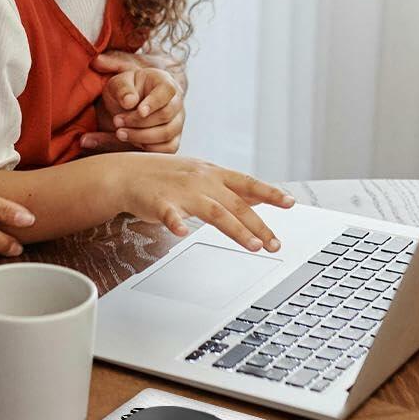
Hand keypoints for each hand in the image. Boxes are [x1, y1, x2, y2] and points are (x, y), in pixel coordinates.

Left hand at [83, 59, 184, 153]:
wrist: (127, 106)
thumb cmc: (125, 92)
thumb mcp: (118, 84)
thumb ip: (122, 89)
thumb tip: (129, 102)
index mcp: (164, 82)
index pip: (167, 91)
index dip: (154, 102)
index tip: (139, 111)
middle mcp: (176, 102)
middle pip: (165, 115)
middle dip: (139, 122)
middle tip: (117, 121)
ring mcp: (177, 122)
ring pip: (166, 134)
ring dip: (140, 136)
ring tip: (120, 133)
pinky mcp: (173, 139)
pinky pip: (168, 149)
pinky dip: (148, 148)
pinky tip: (132, 141)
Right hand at [117, 154, 295, 250]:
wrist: (128, 173)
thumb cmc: (167, 176)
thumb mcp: (203, 174)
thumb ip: (230, 187)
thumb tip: (261, 196)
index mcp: (214, 174)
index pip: (248, 183)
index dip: (270, 193)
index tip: (290, 203)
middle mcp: (202, 181)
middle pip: (236, 203)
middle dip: (259, 225)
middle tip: (275, 243)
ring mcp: (182, 191)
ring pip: (214, 211)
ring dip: (236, 229)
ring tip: (253, 246)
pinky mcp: (159, 203)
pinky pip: (168, 214)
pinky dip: (174, 223)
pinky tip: (180, 233)